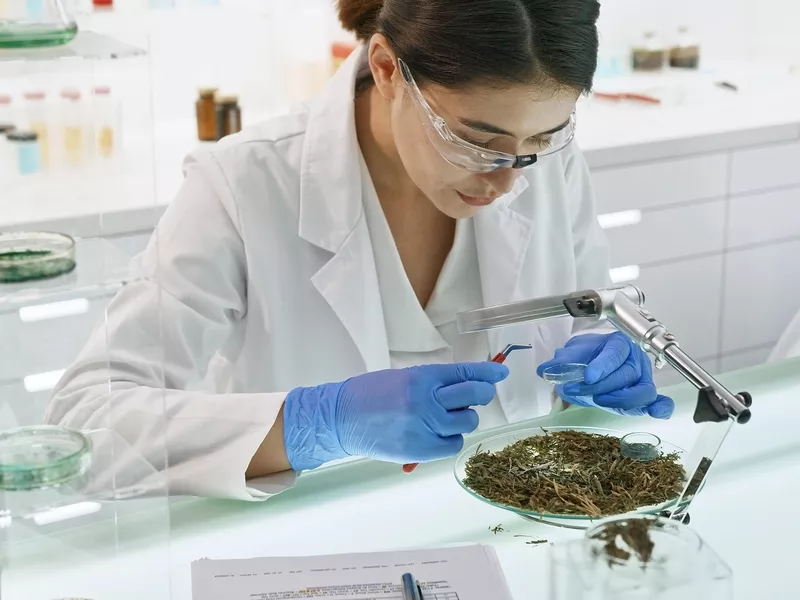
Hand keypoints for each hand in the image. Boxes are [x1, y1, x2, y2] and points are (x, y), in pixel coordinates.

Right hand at [283, 362, 508, 470]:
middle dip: (482, 393)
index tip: (501, 372)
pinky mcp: (420, 450)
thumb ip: (434, 384)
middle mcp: (426, 400)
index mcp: (421, 378)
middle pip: (474, 395)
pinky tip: (437, 433)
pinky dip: (450, 438)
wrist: (340, 418)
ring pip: (467, 422)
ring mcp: (424, 426)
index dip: (487, 372)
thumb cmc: (370, 395)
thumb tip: (467, 390)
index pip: (465, 373)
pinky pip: (453, 444)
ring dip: (463, 418)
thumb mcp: (403, 379)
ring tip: (445, 417)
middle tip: (479, 394)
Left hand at [536, 332, 673, 418]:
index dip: (602, 365)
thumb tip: (545, 370)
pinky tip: (655, 413)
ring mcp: (643, 378)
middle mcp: (635, 360)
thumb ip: (561, 362)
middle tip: (579, 391)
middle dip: (602, 386)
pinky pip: (659, 401)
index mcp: (618, 343)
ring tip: (598, 401)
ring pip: (642, 390)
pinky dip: (661, 408)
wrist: (595, 364)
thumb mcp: (573, 355)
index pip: (615, 353)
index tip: (588, 376)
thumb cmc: (588, 356)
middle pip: (627, 374)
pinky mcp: (646, 396)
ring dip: (620, 400)